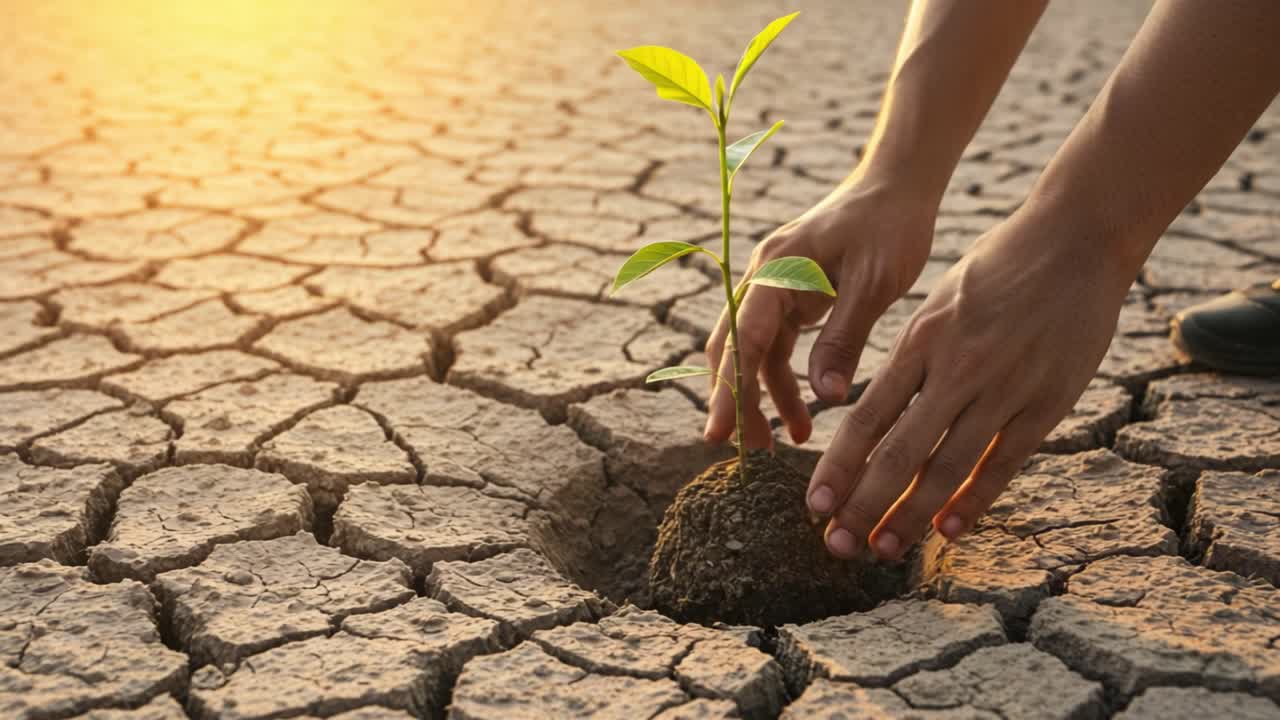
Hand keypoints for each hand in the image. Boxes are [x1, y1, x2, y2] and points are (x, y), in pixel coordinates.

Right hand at [704, 179, 937, 448]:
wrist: (900, 182)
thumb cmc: (890, 224)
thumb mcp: (873, 283)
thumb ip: (844, 339)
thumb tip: (826, 398)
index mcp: (777, 270)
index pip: (742, 338)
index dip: (728, 390)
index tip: (719, 433)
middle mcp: (765, 277)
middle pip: (732, 348)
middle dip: (734, 400)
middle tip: (743, 451)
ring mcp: (776, 286)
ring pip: (754, 352)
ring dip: (763, 397)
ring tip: (783, 444)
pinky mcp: (795, 295)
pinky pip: (778, 346)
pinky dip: (786, 380)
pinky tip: (806, 413)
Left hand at [807, 206, 1134, 560]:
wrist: (1076, 239)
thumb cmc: (997, 266)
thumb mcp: (938, 301)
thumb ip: (913, 357)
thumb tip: (876, 409)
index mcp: (921, 340)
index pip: (868, 417)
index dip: (840, 467)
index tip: (815, 505)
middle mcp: (957, 369)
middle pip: (900, 452)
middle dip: (863, 505)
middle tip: (836, 546)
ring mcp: (1004, 388)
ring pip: (948, 466)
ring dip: (912, 515)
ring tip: (883, 549)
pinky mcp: (1048, 401)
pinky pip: (1004, 461)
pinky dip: (974, 499)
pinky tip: (948, 530)